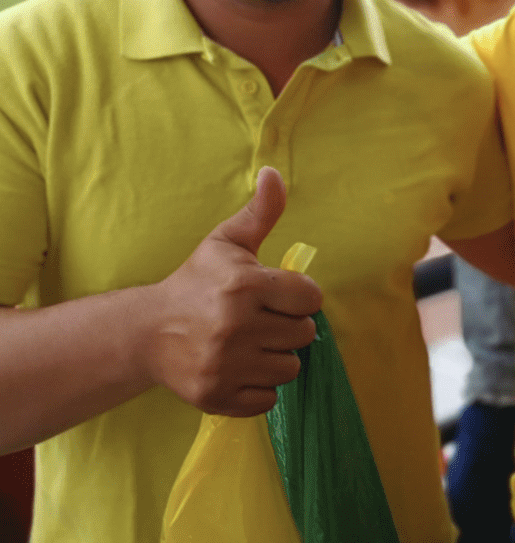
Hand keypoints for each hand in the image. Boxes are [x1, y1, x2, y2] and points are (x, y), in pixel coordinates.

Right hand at [143, 167, 322, 415]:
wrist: (146, 332)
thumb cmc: (196, 282)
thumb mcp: (227, 241)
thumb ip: (261, 211)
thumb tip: (274, 172)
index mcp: (245, 285)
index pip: (311, 299)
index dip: (299, 296)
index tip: (278, 295)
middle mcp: (235, 326)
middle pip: (304, 335)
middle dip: (289, 326)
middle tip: (262, 320)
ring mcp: (225, 364)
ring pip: (290, 368)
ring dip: (277, 357)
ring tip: (252, 343)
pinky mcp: (216, 396)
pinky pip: (269, 399)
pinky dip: (260, 387)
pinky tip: (241, 367)